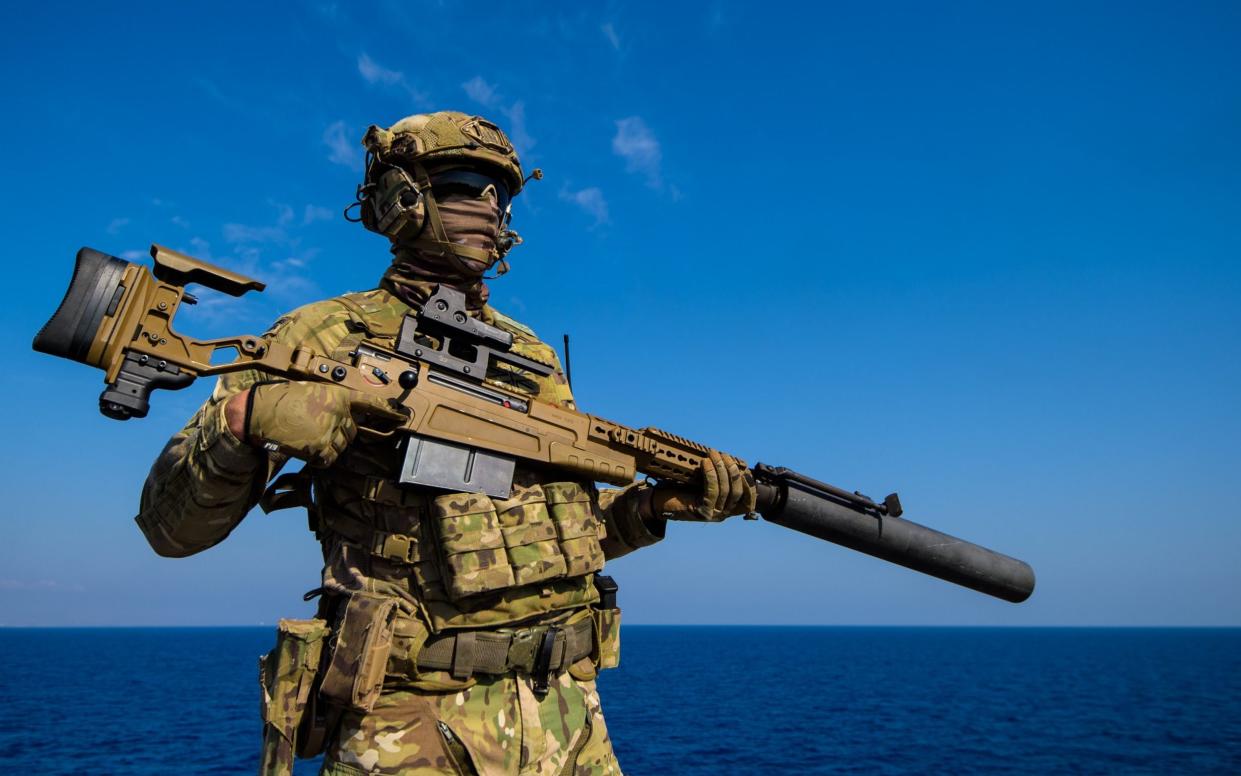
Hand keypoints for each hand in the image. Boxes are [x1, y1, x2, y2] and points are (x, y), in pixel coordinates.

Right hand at [226, 381, 405, 466]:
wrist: (260, 412)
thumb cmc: (281, 400)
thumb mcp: (311, 392)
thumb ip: (330, 402)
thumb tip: (342, 415)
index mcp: (338, 394)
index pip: (369, 402)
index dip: (386, 411)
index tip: (401, 417)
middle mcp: (338, 412)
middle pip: (352, 431)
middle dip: (338, 434)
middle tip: (316, 430)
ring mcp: (330, 430)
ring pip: (341, 447)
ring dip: (327, 447)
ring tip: (306, 437)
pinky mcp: (320, 447)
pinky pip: (328, 459)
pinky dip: (318, 459)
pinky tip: (305, 449)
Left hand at [654, 449, 756, 521]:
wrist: (659, 503)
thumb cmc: (680, 490)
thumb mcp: (702, 483)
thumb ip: (716, 477)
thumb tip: (726, 459)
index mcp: (726, 509)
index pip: (747, 501)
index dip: (749, 484)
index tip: (744, 467)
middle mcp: (722, 514)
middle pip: (737, 491)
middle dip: (732, 470)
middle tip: (723, 454)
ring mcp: (713, 514)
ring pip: (725, 490)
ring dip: (721, 468)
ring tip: (713, 454)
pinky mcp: (702, 512)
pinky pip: (712, 491)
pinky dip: (711, 475)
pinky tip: (706, 463)